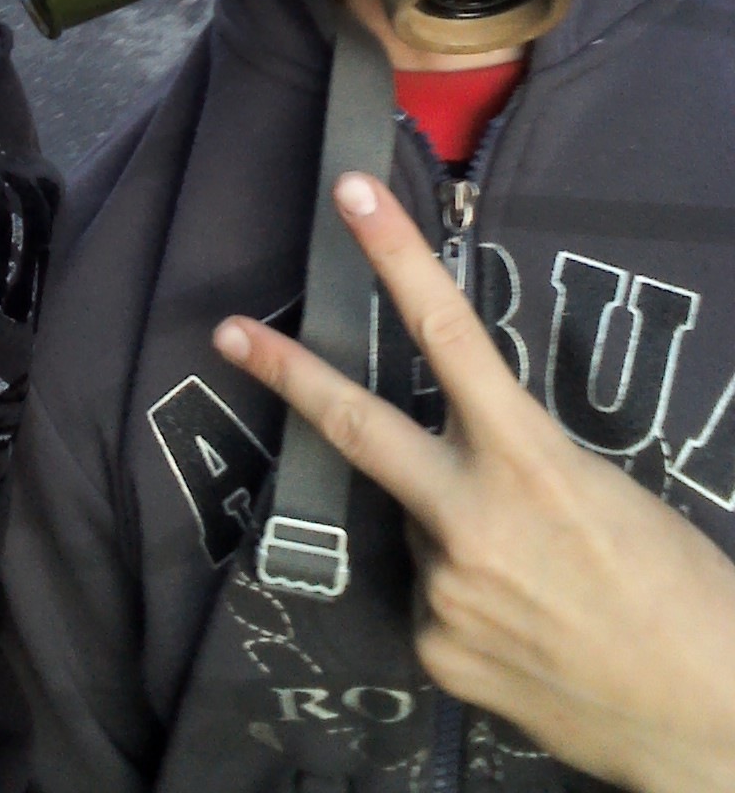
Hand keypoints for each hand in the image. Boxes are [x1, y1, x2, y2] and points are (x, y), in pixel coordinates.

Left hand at [213, 174, 734, 792]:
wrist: (715, 718)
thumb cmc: (680, 586)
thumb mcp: (600, 488)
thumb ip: (514, 462)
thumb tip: (453, 461)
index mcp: (527, 458)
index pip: (447, 334)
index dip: (395, 256)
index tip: (349, 194)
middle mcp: (468, 518)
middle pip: (355, 425)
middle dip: (286, 374)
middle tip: (227, 333)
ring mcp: (443, 589)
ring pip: (418, 528)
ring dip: (454, 531)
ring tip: (533, 574)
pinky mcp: (436, 651)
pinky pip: (433, 599)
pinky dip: (465, 597)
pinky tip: (523, 627)